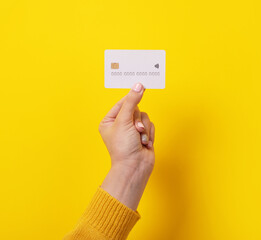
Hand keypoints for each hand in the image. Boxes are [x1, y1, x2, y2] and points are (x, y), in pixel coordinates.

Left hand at [98, 82, 154, 209]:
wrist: (135, 167)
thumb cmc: (123, 147)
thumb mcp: (125, 121)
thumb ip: (132, 101)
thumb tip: (138, 85)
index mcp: (109, 121)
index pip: (122, 102)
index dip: (131, 99)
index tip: (141, 87)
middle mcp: (120, 124)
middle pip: (135, 109)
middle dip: (138, 120)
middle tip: (136, 129)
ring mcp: (132, 130)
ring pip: (144, 117)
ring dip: (145, 128)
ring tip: (140, 139)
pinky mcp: (142, 135)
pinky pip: (150, 125)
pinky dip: (149, 134)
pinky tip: (145, 144)